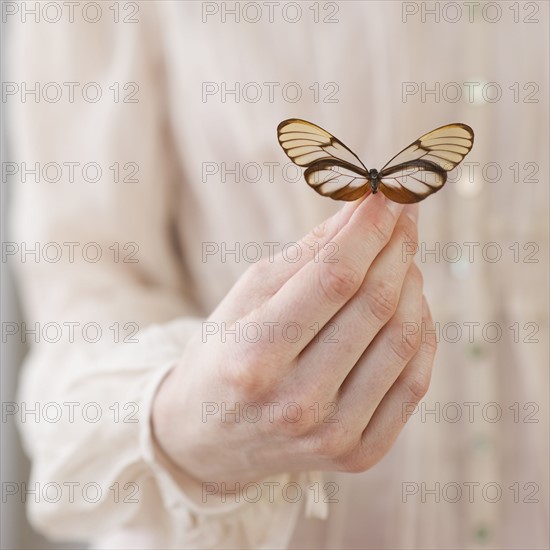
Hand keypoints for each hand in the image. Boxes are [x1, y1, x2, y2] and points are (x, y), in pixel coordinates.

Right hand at [152, 193, 436, 486]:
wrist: (208, 438)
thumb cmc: (223, 354)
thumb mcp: (246, 297)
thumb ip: (305, 255)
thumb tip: (361, 212)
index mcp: (254, 356)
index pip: (334, 277)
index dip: (369, 229)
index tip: (388, 196)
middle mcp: (295, 402)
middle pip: (373, 305)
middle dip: (396, 247)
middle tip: (402, 217)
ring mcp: (332, 435)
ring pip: (402, 340)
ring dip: (411, 286)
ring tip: (401, 260)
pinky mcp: (358, 455)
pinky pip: (414, 383)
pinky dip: (421, 334)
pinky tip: (409, 306)